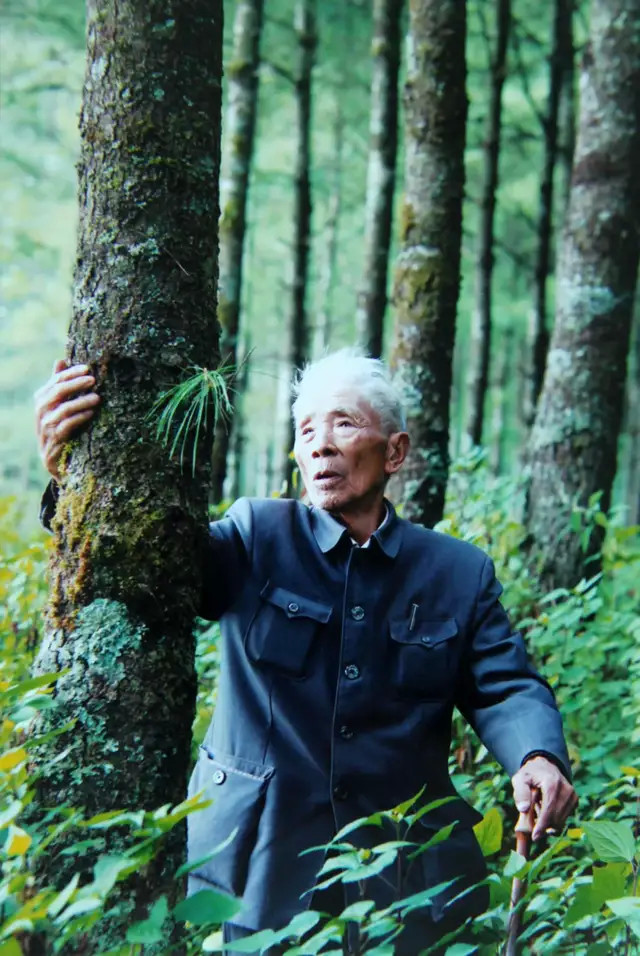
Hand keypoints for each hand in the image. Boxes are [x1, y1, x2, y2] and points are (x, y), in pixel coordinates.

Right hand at [34, 359, 100, 480]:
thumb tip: (61, 360)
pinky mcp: (53, 442)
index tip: (88, 368)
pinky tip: (91, 414)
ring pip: (62, 410)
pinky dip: (79, 419)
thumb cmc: (62, 427)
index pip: (55, 381)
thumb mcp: (61, 405)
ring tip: (97, 398)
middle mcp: (40, 412)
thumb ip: (60, 385)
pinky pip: (65, 427)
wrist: (57, 461)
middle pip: (57, 392)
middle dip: (76, 384)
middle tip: (93, 380)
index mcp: (42, 399)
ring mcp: (45, 428)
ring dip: (81, 402)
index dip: (71, 373)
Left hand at [511, 755, 577, 840]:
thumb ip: (520, 793)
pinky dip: (554, 819)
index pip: (549, 810)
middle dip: (544, 825)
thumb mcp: (520, 779)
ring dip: (548, 822)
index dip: (542, 825)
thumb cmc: (530, 774)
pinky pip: (565, 819)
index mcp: (552, 783)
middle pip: (556, 818)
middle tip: (532, 818)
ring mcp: (573, 796)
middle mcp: (566, 789)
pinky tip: (546, 808)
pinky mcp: (575, 801)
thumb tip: (523, 809)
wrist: (545, 766)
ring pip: (561, 821)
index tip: (535, 837)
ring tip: (539, 807)